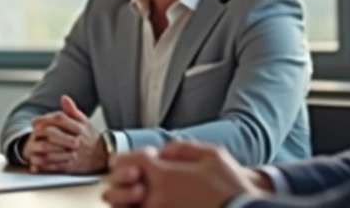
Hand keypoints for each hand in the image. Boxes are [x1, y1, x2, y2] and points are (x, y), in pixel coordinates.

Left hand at [23, 95, 106, 173]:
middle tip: (33, 133)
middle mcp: (77, 140)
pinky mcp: (72, 167)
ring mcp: (74, 154)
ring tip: (31, 146)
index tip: (34, 121)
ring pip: (52, 150)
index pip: (60, 119)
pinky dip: (43, 165)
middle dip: (40, 132)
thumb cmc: (89, 135)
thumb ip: (72, 110)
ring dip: (39, 148)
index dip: (45, 118)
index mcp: (79, 127)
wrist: (101, 155)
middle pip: (54, 133)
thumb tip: (64, 98)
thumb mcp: (83, 121)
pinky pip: (55, 165)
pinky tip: (36, 162)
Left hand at [103, 142, 263, 207]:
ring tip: (136, 197)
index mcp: (165, 176)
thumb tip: (163, 151)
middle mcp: (157, 199)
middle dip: (118, 183)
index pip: (127, 163)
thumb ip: (182, 148)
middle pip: (117, 190)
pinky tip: (149, 205)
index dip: (125, 159)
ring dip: (124, 202)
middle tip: (128, 180)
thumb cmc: (232, 188)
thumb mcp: (212, 155)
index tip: (129, 160)